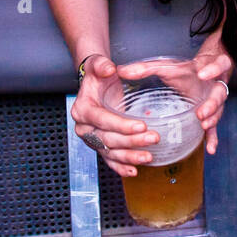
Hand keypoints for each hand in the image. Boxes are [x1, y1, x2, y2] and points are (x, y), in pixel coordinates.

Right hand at [71, 55, 161, 177]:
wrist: (96, 85)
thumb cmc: (99, 75)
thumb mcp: (98, 65)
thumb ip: (102, 65)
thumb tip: (109, 69)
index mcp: (82, 109)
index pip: (102, 120)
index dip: (121, 124)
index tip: (141, 125)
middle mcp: (84, 127)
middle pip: (108, 139)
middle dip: (131, 141)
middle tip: (153, 138)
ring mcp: (92, 139)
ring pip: (110, 152)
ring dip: (129, 157)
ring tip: (148, 157)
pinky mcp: (100, 146)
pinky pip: (110, 160)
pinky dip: (121, 167)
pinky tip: (134, 171)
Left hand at [118, 39, 231, 157]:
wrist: (205, 72)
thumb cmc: (187, 70)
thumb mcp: (167, 65)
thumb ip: (145, 68)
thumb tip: (121, 71)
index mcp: (206, 69)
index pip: (216, 65)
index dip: (211, 69)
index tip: (201, 74)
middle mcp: (214, 86)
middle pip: (220, 93)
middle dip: (212, 103)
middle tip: (200, 112)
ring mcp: (214, 102)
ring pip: (219, 110)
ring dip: (212, 118)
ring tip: (203, 126)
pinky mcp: (212, 115)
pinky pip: (215, 128)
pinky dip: (213, 138)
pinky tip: (210, 149)